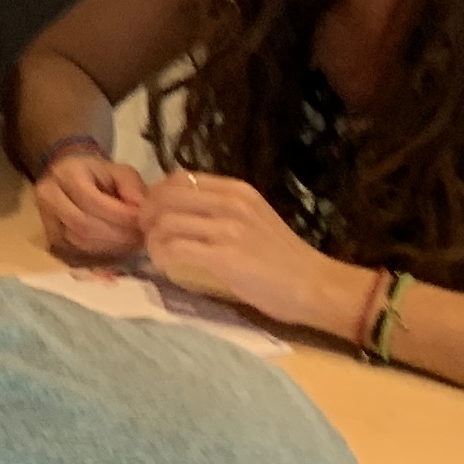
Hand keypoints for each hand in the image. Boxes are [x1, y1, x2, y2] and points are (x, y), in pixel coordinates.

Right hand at [30, 141, 152, 262]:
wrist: (73, 179)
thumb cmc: (100, 176)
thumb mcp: (121, 172)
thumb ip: (132, 188)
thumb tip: (138, 211)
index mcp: (66, 173)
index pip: (91, 201)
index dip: (119, 216)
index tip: (142, 221)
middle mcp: (48, 195)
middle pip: (82, 225)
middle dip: (116, 236)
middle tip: (139, 238)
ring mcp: (45, 218)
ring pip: (78, 242)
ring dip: (109, 248)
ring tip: (130, 243)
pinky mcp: (50, 237)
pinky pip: (75, 253)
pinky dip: (99, 255)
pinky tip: (116, 248)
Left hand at [140, 168, 348, 331]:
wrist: (317, 286)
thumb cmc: (284, 258)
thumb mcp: (253, 218)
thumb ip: (220, 208)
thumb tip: (178, 208)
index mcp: (237, 190)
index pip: (179, 177)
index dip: (157, 195)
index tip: (155, 215)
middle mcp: (231, 202)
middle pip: (164, 195)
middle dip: (147, 215)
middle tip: (148, 234)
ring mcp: (228, 228)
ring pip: (165, 221)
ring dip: (152, 238)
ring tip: (157, 252)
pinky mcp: (225, 256)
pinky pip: (174, 247)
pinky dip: (160, 255)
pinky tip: (164, 265)